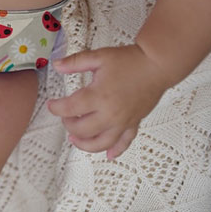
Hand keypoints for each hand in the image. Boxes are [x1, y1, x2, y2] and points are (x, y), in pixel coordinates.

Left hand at [46, 44, 169, 158]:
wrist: (158, 64)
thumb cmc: (131, 60)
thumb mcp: (99, 56)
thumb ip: (76, 62)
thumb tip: (57, 65)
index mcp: (98, 96)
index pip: (70, 108)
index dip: (56, 108)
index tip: (52, 105)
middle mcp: (110, 113)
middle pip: (81, 129)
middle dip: (69, 124)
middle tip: (66, 117)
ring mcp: (123, 121)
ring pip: (101, 143)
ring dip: (85, 144)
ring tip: (75, 139)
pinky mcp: (134, 123)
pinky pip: (124, 142)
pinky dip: (116, 151)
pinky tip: (108, 155)